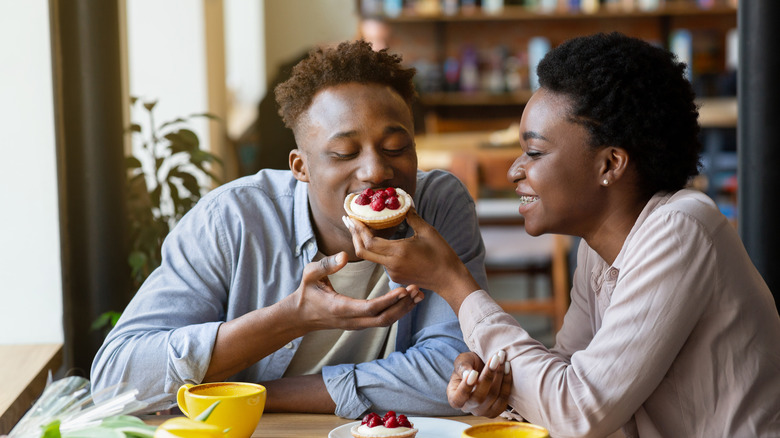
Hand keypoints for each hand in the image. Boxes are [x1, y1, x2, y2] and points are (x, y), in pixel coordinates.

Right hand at [283, 251, 422, 331]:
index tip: (403, 289)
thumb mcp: (310, 275)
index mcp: (341, 308)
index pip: (370, 308)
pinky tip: (407, 300)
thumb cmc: (306, 293)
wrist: (300, 316)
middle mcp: (352, 320)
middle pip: (384, 318)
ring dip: (403, 309)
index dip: (389, 300)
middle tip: (416, 290)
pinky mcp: (360, 323)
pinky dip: (396, 311)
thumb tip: (344, 255)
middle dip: (402, 306)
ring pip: (385, 321)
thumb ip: (326, 265)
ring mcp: (357, 324)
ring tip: (417, 295)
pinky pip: (382, 319)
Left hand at [342, 209, 479, 311]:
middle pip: (362, 252)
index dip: (358, 229)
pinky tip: (377, 239)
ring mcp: (392, 273)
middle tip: (348, 220)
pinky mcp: (395, 277)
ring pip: (370, 257)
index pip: (369, 242)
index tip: (352, 216)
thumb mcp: (428, 231)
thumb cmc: (441, 254)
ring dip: (363, 242)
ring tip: (360, 226)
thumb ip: (412, 216)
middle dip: (353, 235)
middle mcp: (391, 265)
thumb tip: (403, 202)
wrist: (449, 279)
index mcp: (398, 252)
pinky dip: (375, 249)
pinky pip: (381, 261)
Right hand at [447, 351, 511, 417]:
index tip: (474, 372)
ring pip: (493, 396)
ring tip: (502, 358)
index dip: (465, 388)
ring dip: (500, 375)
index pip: (457, 399)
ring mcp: (484, 411)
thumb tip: (467, 374)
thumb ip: (462, 367)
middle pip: (478, 398)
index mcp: (454, 398)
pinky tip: (507, 367)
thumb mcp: (461, 361)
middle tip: (495, 358)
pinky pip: (504, 397)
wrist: (482, 367)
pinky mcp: (498, 409)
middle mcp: (468, 408)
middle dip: (488, 376)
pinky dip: (507, 381)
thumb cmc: (468, 364)